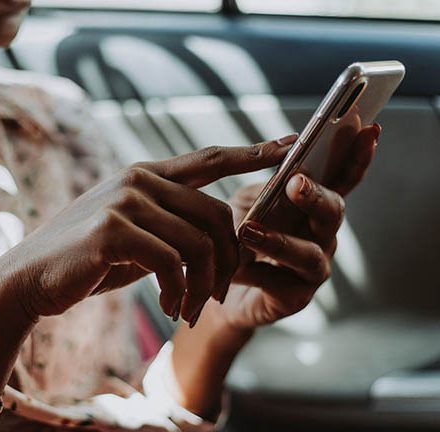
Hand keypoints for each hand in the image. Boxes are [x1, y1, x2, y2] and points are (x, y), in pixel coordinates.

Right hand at [0, 140, 292, 324]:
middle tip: (219, 296)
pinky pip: (172, 263)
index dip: (252, 152)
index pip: (209, 159)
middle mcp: (138, 180)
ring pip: (199, 243)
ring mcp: (125, 202)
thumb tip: (215, 235)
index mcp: (145, 176)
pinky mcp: (112, 231)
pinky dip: (180, 292)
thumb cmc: (87, 260)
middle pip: (217, 213)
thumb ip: (170, 225)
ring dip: (204, 285)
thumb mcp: (135, 236)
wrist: (31, 278)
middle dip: (229, 260)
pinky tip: (171, 308)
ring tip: (191, 310)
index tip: (291, 146)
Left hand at [220, 124, 380, 329]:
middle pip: (333, 213)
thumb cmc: (238, 236)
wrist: (218, 283)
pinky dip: (257, 272)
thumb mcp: (248, 201)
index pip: (342, 179)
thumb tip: (283, 154)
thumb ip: (266, 184)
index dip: (357, 157)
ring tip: (249, 231)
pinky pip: (282, 283)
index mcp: (313, 206)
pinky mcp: (295, 296)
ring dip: (281, 240)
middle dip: (317, 197)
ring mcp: (312, 268)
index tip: (368, 131)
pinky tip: (236, 267)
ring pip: (309, 254)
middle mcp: (320, 234)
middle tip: (296, 183)